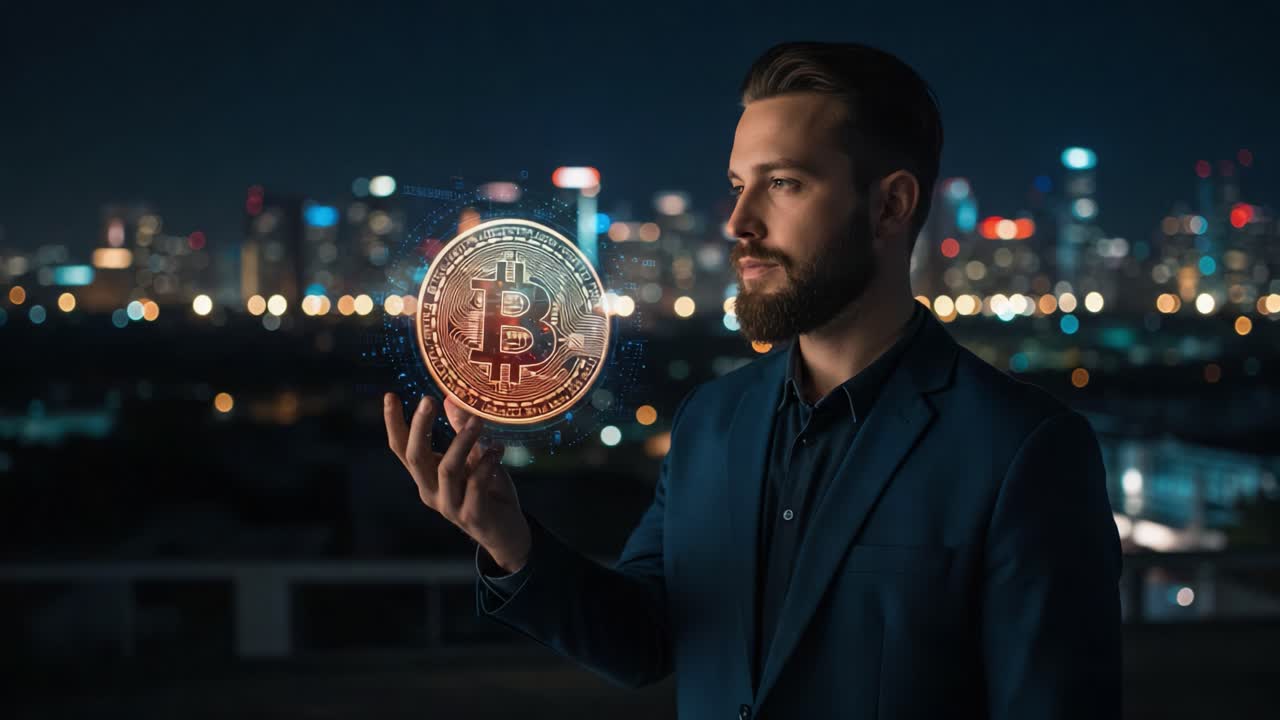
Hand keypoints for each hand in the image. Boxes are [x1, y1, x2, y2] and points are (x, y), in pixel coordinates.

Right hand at [383, 392, 531, 572]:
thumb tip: (450, 399)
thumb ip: (461, 433)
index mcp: (426, 477)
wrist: (506, 534)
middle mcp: (431, 491)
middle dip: (420, 426)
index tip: (390, 395)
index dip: (393, 424)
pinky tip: (498, 450)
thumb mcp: (474, 458)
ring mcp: (450, 506)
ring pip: (447, 470)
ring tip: (478, 421)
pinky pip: (475, 486)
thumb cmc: (487, 491)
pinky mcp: (472, 516)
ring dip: (461, 442)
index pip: (401, 449)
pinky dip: (486, 465)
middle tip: (428, 399)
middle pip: (415, 457)